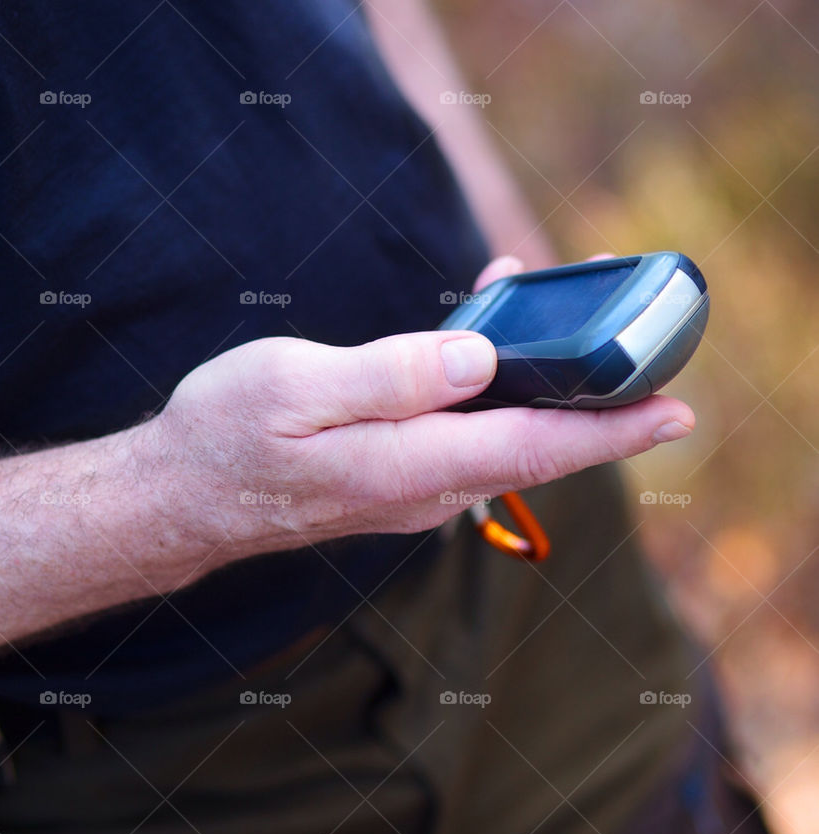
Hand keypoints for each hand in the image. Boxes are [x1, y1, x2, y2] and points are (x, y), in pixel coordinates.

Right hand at [149, 255, 694, 561]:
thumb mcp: (296, 388)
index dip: (611, 430)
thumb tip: (478, 362)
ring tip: (560, 308)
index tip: (675, 414)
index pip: (535, 447)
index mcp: (409, 465)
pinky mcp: (401, 477)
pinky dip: (492, 387)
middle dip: (595, 393)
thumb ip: (391, 376)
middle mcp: (427, 489)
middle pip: (536, 442)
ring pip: (504, 434)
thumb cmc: (227, 438)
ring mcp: (416, 489)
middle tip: (642, 334)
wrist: (185, 498)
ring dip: (541, 381)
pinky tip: (484, 338)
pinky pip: (467, 432)